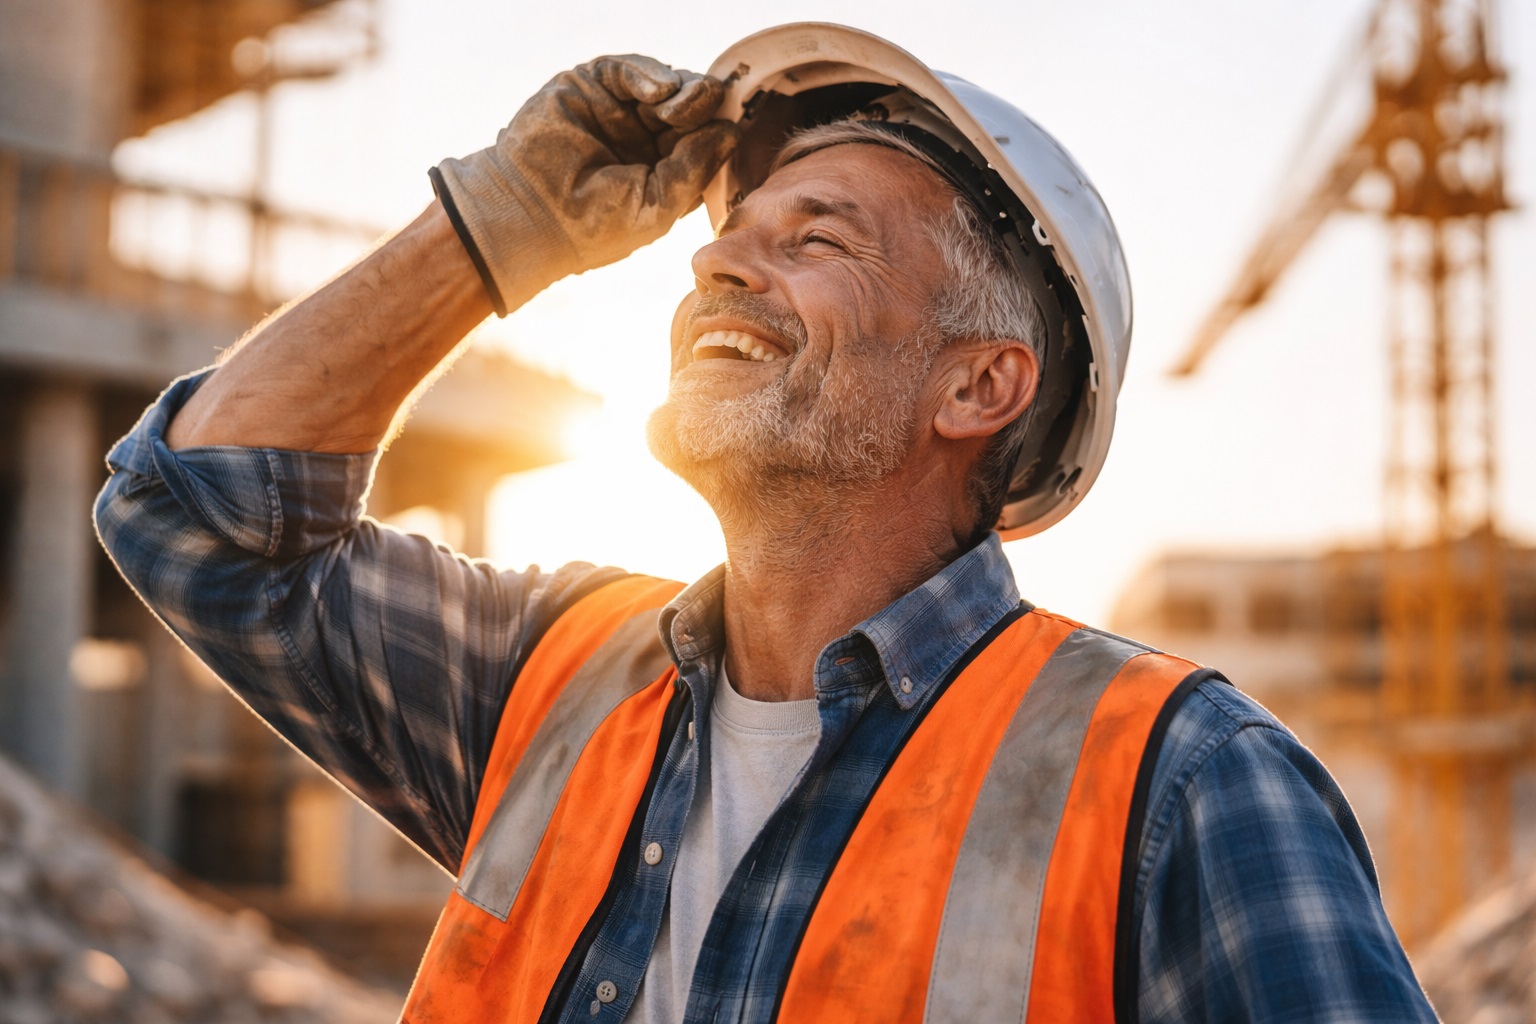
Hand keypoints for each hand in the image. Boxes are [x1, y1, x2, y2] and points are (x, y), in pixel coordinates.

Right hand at [433, 54, 738, 314]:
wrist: (531, 217)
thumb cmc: (595, 226)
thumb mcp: (658, 204)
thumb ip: (695, 167)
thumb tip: (732, 130)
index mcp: (666, 167)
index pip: (705, 138)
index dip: (721, 128)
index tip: (735, 125)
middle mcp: (645, 136)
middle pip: (692, 106)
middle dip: (705, 105)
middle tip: (707, 111)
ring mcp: (617, 110)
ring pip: (666, 84)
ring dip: (683, 91)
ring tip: (677, 110)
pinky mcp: (590, 87)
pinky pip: (628, 69)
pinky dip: (649, 74)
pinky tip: (659, 93)